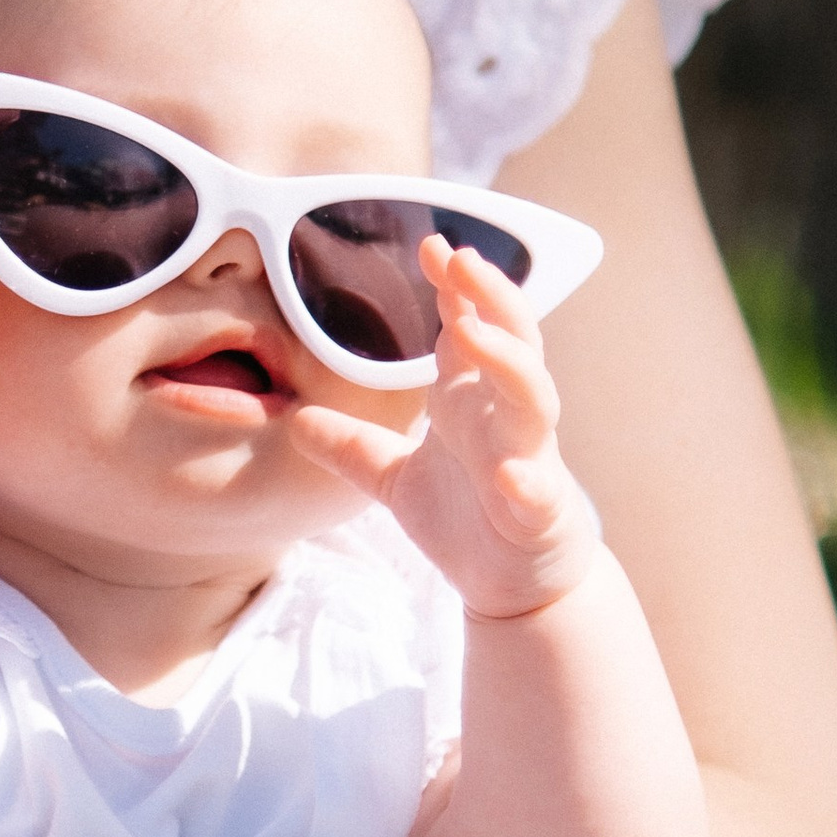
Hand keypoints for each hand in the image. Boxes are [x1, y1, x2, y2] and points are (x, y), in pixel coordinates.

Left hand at [288, 241, 603, 618]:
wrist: (519, 592)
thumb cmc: (467, 521)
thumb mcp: (395, 479)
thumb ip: (352, 446)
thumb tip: (295, 420)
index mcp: (474, 403)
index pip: (469, 328)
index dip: (455, 288)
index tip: (431, 244)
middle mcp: (505, 420)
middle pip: (510, 343)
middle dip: (490, 298)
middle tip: (460, 258)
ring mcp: (529, 462)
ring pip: (533, 400)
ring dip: (507, 364)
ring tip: (473, 334)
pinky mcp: (541, 515)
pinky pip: (539, 493)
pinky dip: (527, 481)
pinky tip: (512, 476)